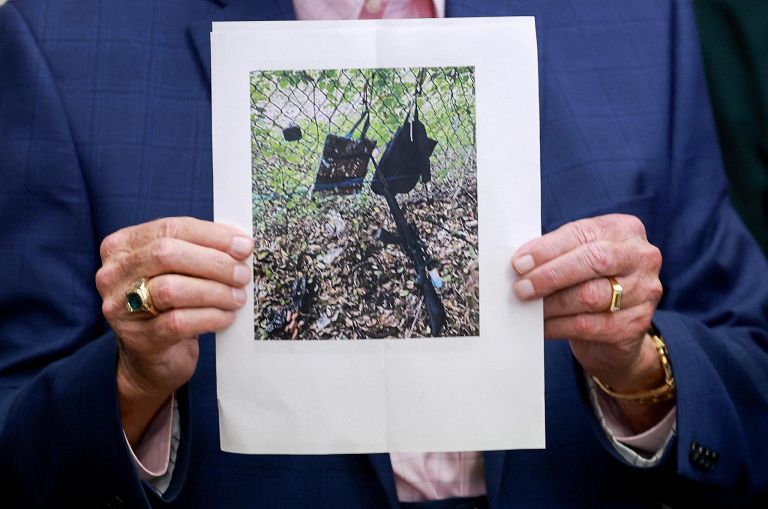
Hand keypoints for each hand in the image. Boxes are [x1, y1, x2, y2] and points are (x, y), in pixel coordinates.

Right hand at [96, 217, 252, 444]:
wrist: (152, 357)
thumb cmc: (170, 304)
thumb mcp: (177, 270)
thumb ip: (198, 250)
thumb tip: (240, 244)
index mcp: (122, 246)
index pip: (170, 228)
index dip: (211, 235)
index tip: (243, 245)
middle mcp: (113, 273)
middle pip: (167, 254)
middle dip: (214, 262)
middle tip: (242, 274)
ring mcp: (121, 307)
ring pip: (171, 289)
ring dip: (215, 291)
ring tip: (238, 297)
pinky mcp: (138, 338)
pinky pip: (178, 322)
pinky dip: (210, 317)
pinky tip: (227, 316)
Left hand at [512, 214, 669, 430]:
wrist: (616, 327)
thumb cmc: (589, 281)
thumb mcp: (577, 257)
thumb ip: (556, 253)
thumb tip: (521, 262)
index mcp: (625, 230)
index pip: (583, 233)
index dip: (548, 248)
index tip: (519, 263)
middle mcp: (642, 257)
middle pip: (594, 260)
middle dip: (551, 275)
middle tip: (521, 288)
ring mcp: (644, 291)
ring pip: (590, 296)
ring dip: (551, 304)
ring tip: (528, 308)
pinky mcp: (635, 324)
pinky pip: (588, 325)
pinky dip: (558, 326)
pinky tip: (541, 326)